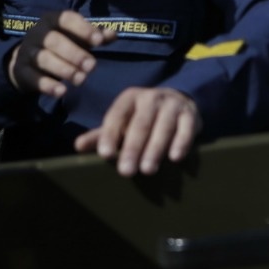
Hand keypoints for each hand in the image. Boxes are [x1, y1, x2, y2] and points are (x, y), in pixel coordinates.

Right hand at [7, 10, 115, 96]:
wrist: (28, 60)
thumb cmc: (62, 44)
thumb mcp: (78, 37)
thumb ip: (96, 36)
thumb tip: (113, 35)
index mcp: (53, 20)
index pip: (67, 19)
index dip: (83, 29)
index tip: (99, 41)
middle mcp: (38, 33)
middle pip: (54, 41)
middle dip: (74, 53)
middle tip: (92, 66)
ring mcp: (27, 52)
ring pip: (43, 59)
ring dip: (64, 70)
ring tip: (81, 79)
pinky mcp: (20, 71)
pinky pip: (32, 78)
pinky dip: (47, 85)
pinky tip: (62, 92)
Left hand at [74, 87, 201, 176]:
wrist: (178, 102)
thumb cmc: (143, 117)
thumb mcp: (122, 122)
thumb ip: (102, 135)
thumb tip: (78, 146)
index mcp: (130, 98)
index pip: (117, 115)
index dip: (110, 134)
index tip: (105, 154)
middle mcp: (151, 97)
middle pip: (141, 123)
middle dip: (133, 148)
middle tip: (126, 171)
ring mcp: (173, 104)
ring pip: (164, 126)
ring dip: (156, 148)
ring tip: (148, 170)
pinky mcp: (191, 114)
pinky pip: (187, 128)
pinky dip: (182, 142)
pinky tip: (175, 157)